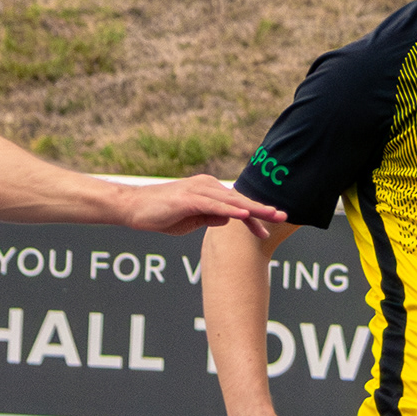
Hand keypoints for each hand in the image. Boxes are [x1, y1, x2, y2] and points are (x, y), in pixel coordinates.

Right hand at [121, 175, 284, 238]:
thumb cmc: (160, 214)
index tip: (269, 229)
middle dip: (262, 209)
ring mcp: (198, 191)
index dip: (254, 216)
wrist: (132, 207)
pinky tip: (244, 216)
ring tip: (272, 216)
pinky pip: (214, 205)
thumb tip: (228, 220)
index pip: (236, 205)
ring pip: (231, 201)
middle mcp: (206, 186)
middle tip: (284, 216)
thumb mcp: (191, 220)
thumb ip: (210, 217)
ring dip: (253, 209)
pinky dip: (230, 211)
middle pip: (239, 200)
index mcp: (208, 191)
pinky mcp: (188, 198)